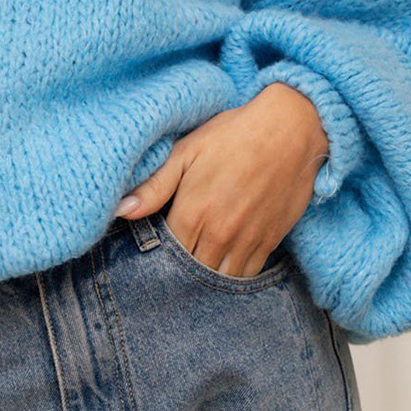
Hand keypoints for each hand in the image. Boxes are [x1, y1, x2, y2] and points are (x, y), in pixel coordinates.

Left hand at [114, 82, 329, 277]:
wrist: (290, 128)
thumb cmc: (233, 134)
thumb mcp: (186, 151)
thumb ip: (153, 186)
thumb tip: (120, 212)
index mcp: (193, 213)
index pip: (166, 256)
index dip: (158, 258)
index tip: (153, 253)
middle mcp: (219, 234)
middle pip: (192, 274)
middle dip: (179, 275)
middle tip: (172, 268)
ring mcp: (247, 240)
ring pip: (220, 280)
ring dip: (206, 281)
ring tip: (196, 273)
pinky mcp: (270, 240)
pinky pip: (248, 275)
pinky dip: (234, 279)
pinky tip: (223, 269)